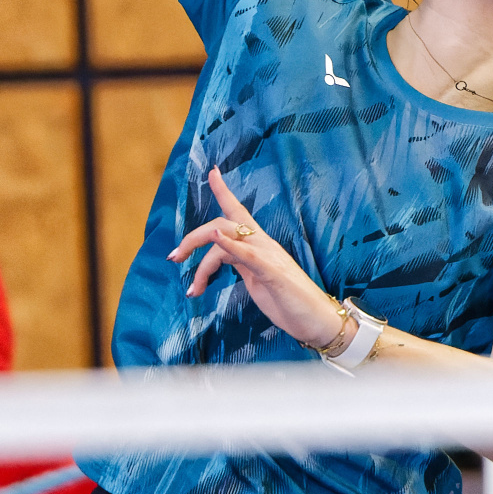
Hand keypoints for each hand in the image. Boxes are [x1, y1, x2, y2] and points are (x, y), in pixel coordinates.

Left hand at [168, 167, 345, 351]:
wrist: (319, 321)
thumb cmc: (290, 302)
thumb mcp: (259, 280)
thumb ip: (242, 264)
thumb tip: (221, 259)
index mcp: (260, 246)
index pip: (239, 212)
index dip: (224, 191)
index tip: (211, 172)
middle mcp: (264, 245)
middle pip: (223, 224)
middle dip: (192, 238)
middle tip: (173, 258)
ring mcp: (269, 257)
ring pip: (228, 238)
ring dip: (202, 261)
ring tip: (193, 289)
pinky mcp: (273, 273)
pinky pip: (248, 254)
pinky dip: (230, 245)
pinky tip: (216, 239)